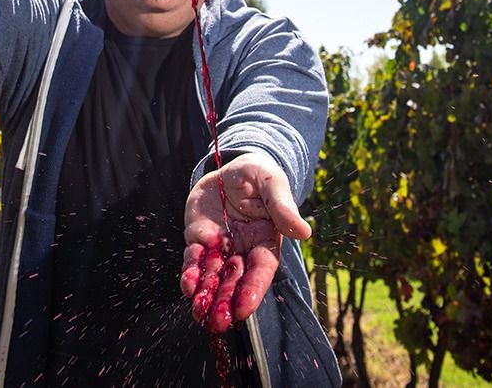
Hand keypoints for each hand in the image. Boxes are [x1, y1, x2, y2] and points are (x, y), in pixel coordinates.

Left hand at [180, 151, 311, 333]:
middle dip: (226, 302)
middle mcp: (243, 250)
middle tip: (218, 323)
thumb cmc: (259, 175)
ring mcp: (219, 247)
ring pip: (213, 276)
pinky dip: (190, 273)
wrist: (231, 167)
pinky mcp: (198, 239)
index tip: (244, 310)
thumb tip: (304, 231)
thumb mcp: (272, 183)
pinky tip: (188, 285)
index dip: (253, 291)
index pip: (261, 271)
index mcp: (266, 242)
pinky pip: (193, 260)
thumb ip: (283, 206)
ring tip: (199, 314)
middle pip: (235, 281)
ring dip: (206, 296)